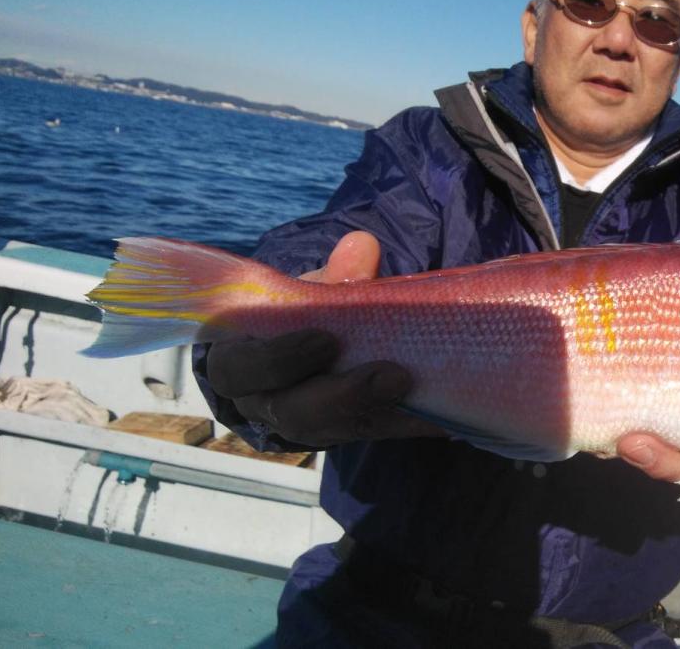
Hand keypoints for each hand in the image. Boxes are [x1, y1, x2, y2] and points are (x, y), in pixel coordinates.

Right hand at [206, 231, 443, 446]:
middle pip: (293, 414)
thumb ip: (331, 274)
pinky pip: (376, 434)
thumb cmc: (294, 316)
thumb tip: (361, 246)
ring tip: (415, 387)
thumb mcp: (304, 292)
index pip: (238, 371)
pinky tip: (441, 411)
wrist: (303, 353)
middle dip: (343, 395)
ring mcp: (305, 426)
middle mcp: (264, 404)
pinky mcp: (346, 433)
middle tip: (391, 374)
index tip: (324, 338)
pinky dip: (408, 421)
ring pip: (333, 431)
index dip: (279, 360)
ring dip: (378, 409)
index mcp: (238, 365)